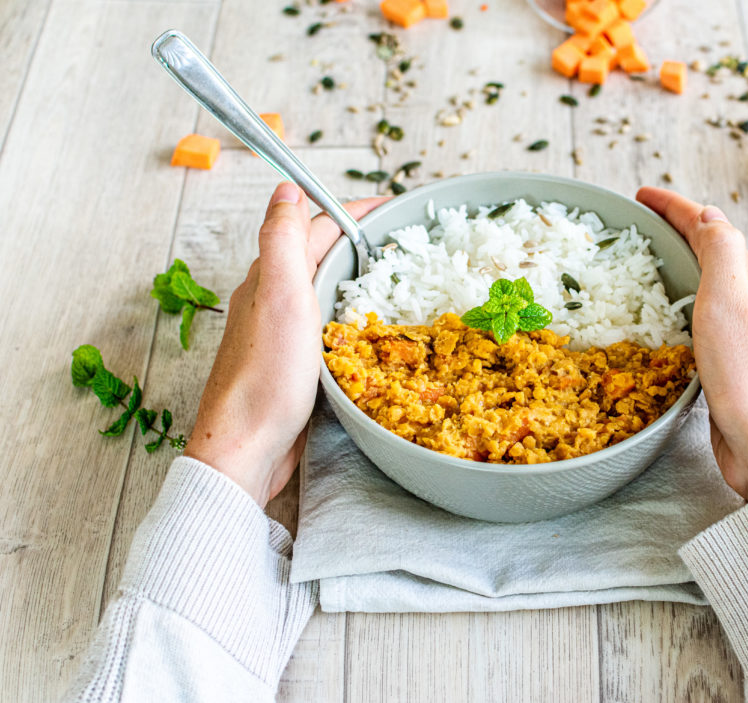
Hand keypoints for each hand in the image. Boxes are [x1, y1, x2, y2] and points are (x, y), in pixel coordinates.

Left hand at [185, 182, 386, 506]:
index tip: (393, 206)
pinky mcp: (294, 364)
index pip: (316, 228)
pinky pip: (328, 325)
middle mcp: (273, 300)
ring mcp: (283, 333)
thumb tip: (285, 187)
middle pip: (320, 255)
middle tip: (403, 239)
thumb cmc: (265, 379)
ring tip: (394, 276)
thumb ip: (283, 241)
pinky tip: (369, 327)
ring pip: (324, 290)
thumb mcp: (280, 298)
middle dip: (359, 239)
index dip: (355, 211)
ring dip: (356, 275)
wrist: (246, 448)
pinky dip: (351, 314)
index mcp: (270, 278)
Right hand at [636, 188, 747, 500]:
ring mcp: (742, 339)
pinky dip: (682, 308)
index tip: (641, 195)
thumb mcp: (731, 301)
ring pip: (709, 289)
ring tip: (652, 261)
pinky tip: (669, 321)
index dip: (675, 208)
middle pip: (713, 254)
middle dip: (679, 231)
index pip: (710, 229)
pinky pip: (702, 324)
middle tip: (643, 222)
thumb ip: (721, 252)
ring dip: (682, 268)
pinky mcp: (730, 371)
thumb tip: (710, 214)